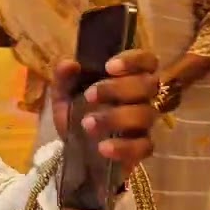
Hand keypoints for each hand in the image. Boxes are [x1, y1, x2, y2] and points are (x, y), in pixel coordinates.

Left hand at [50, 49, 159, 174]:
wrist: (72, 148)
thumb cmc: (76, 112)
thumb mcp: (63, 94)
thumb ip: (63, 78)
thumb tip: (70, 64)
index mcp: (127, 77)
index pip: (146, 61)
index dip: (133, 60)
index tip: (108, 67)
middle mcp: (141, 98)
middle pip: (147, 85)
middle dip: (117, 88)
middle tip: (89, 96)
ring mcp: (144, 124)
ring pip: (145, 115)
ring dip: (116, 117)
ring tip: (87, 124)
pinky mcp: (141, 148)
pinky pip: (144, 147)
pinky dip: (123, 147)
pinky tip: (103, 148)